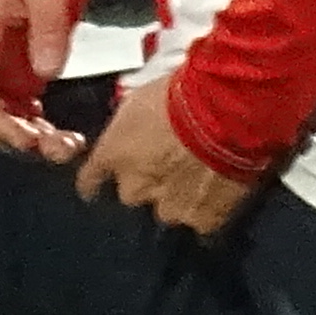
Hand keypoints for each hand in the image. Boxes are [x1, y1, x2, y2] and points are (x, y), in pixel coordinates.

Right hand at [0, 0, 97, 161]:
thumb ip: (48, 27)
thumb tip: (46, 71)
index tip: (26, 138)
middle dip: (16, 136)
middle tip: (57, 148)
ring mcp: (3, 60)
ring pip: (4, 113)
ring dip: (29, 136)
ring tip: (67, 146)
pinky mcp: (23, 63)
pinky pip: (22, 106)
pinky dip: (39, 124)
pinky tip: (64, 133)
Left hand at [77, 72, 252, 235]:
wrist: (226, 113)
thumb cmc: (181, 93)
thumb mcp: (138, 99)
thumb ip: (128, 127)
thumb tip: (129, 132)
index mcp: (111, 156)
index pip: (89, 181)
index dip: (94, 183)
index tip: (96, 186)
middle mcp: (133, 188)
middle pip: (133, 195)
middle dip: (147, 184)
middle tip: (169, 164)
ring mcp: (169, 208)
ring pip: (168, 210)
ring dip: (178, 198)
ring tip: (201, 177)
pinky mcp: (203, 220)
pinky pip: (202, 221)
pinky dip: (209, 209)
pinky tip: (221, 193)